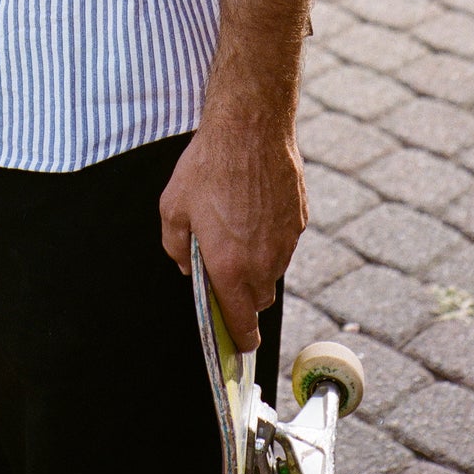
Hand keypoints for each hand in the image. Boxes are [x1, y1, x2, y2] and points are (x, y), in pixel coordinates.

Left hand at [159, 109, 306, 349]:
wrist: (251, 128)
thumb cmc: (208, 167)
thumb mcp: (173, 208)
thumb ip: (176, 247)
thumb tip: (188, 264)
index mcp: (230, 267)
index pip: (242, 323)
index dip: (241, 340)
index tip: (239, 345)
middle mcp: (263, 262)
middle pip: (259, 298)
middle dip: (244, 294)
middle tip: (225, 269)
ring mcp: (286, 241)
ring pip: (273, 268)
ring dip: (258, 262)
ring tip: (237, 227)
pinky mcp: (300, 219)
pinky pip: (285, 240)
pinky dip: (271, 235)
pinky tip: (255, 207)